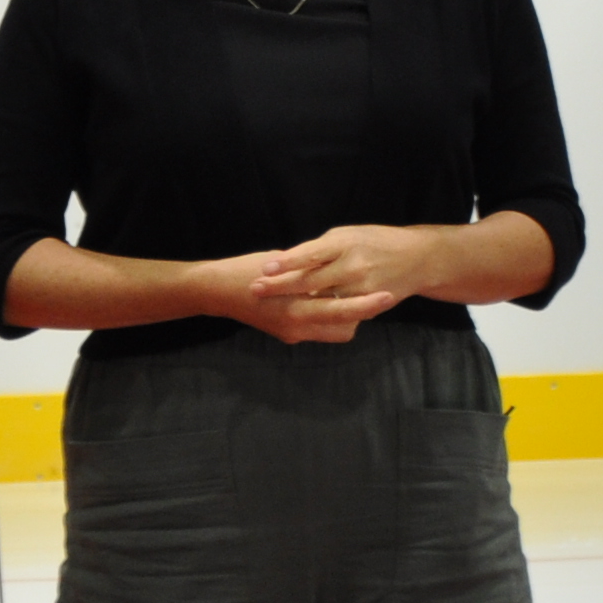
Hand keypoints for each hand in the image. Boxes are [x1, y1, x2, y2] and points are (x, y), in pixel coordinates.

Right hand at [201, 245, 399, 346]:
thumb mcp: (283, 267)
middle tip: (384, 296)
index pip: (341, 311)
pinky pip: (321, 330)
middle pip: (344, 327)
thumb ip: (312, 273)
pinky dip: (330, 318)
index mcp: (296, 309)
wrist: (215, 291)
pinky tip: (330, 298)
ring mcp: (292, 334)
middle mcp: (296, 327)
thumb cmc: (247, 270)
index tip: (387, 294)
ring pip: (335, 332)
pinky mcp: (288, 335)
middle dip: (363, 312)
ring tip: (354, 294)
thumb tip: (338, 271)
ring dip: (347, 317)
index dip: (366, 304)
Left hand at [251, 224, 439, 309]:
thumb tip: (292, 262)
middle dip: (281, 286)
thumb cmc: (376, 242)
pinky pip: (339, 311)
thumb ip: (321, 250)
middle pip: (310, 279)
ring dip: (295, 302)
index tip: (264, 268)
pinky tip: (299, 315)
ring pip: (321, 299)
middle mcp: (352, 264)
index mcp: (345, 242)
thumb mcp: (348, 235)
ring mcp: (360, 287)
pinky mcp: (368, 304)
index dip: (286, 262)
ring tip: (269, 305)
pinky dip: (319, 312)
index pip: (310, 254)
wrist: (418, 258)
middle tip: (255, 288)